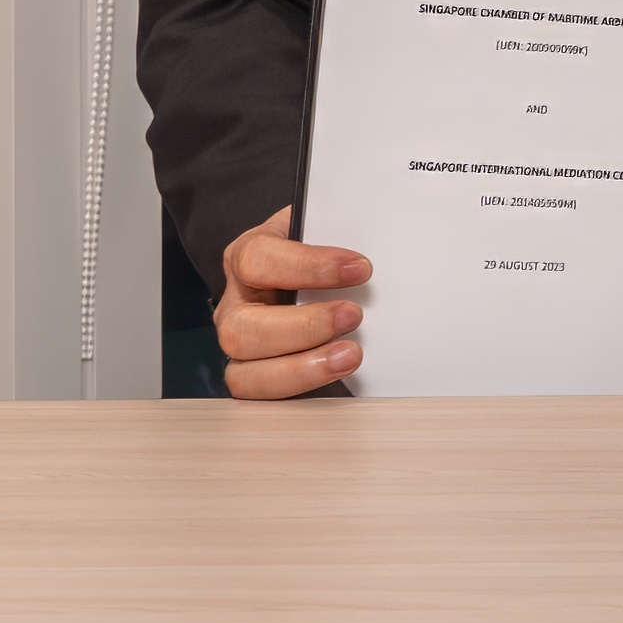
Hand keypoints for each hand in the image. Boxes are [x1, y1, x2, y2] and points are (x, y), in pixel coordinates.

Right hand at [214, 206, 370, 398]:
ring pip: (244, 373)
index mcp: (247, 255)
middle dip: (304, 327)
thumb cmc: (321, 245)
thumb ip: (342, 228)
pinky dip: (302, 389)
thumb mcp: (327, 224)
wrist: (320, 270)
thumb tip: (385, 237)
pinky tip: (337, 375)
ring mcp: (242, 344)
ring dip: (302, 369)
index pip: (258, 259)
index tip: (360, 268)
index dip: (309, 266)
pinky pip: (263, 397)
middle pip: (241, 328)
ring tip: (351, 355)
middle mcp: (236, 303)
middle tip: (354, 316)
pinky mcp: (257, 374)